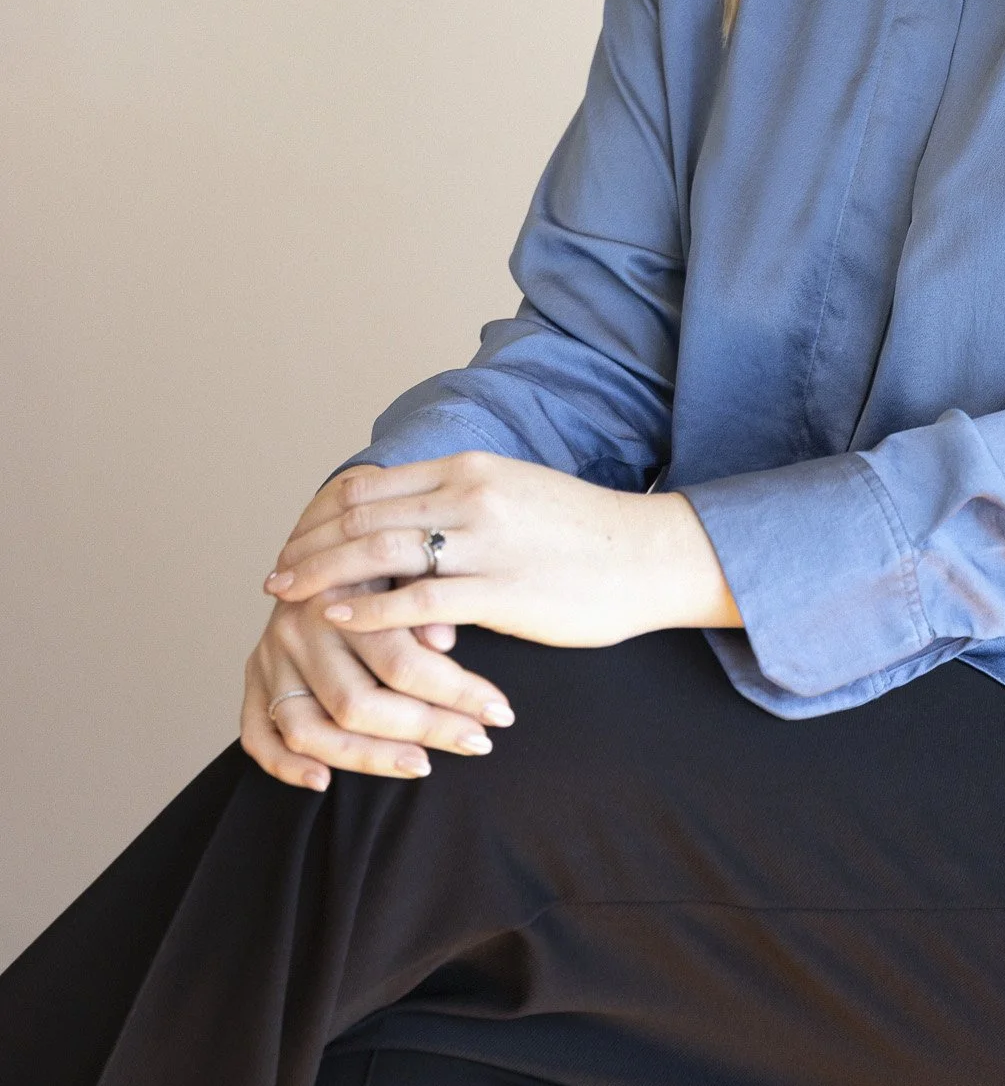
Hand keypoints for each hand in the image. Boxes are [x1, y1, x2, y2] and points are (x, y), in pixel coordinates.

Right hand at [241, 571, 517, 791]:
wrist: (325, 538)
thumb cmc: (384, 556)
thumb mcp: (408, 565)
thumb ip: (422, 600)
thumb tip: (443, 642)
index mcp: (341, 593)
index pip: (401, 661)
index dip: (456, 692)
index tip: (500, 712)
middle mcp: (298, 628)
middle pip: (358, 703)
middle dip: (425, 729)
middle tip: (478, 742)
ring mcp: (269, 658)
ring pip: (310, 729)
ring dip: (368, 758)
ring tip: (422, 766)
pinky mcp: (251, 680)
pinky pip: (256, 735)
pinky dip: (284, 765)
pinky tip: (322, 782)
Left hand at [263, 451, 739, 646]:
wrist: (648, 554)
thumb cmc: (585, 533)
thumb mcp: (515, 495)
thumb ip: (462, 502)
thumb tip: (410, 520)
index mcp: (470, 468)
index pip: (372, 483)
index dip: (321, 514)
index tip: (295, 539)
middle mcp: (468, 493)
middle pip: (360, 513)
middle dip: (308, 544)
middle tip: (274, 574)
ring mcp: (482, 540)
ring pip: (377, 549)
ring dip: (321, 573)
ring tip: (286, 596)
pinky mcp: (498, 589)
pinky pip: (415, 597)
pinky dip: (367, 606)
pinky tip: (336, 617)